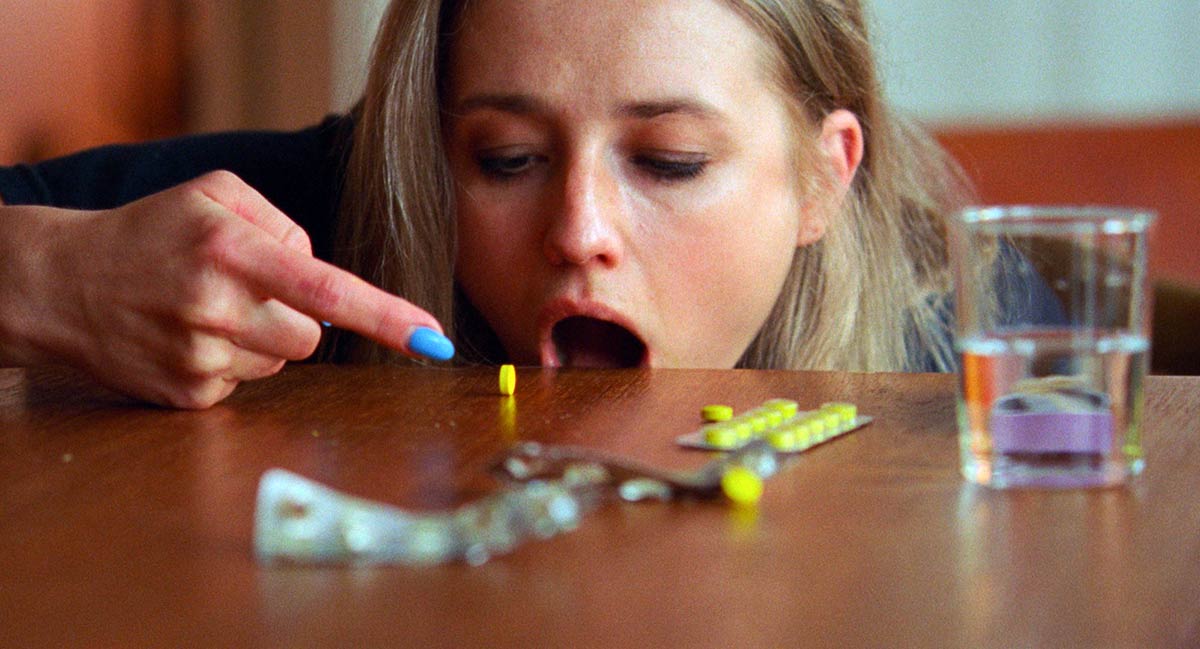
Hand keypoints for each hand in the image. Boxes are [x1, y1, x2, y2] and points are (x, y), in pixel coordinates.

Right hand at [0, 171, 451, 407]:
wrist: (60, 283)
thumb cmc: (151, 232)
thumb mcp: (214, 197)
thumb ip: (282, 224)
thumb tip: (323, 277)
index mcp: (230, 250)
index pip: (327, 289)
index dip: (386, 317)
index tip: (433, 340)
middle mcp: (215, 306)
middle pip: (310, 335)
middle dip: (293, 317)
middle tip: (242, 293)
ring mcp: (198, 357)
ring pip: (279, 363)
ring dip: (260, 340)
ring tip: (205, 313)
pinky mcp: (186, 395)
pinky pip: (244, 385)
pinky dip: (229, 363)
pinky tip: (186, 338)